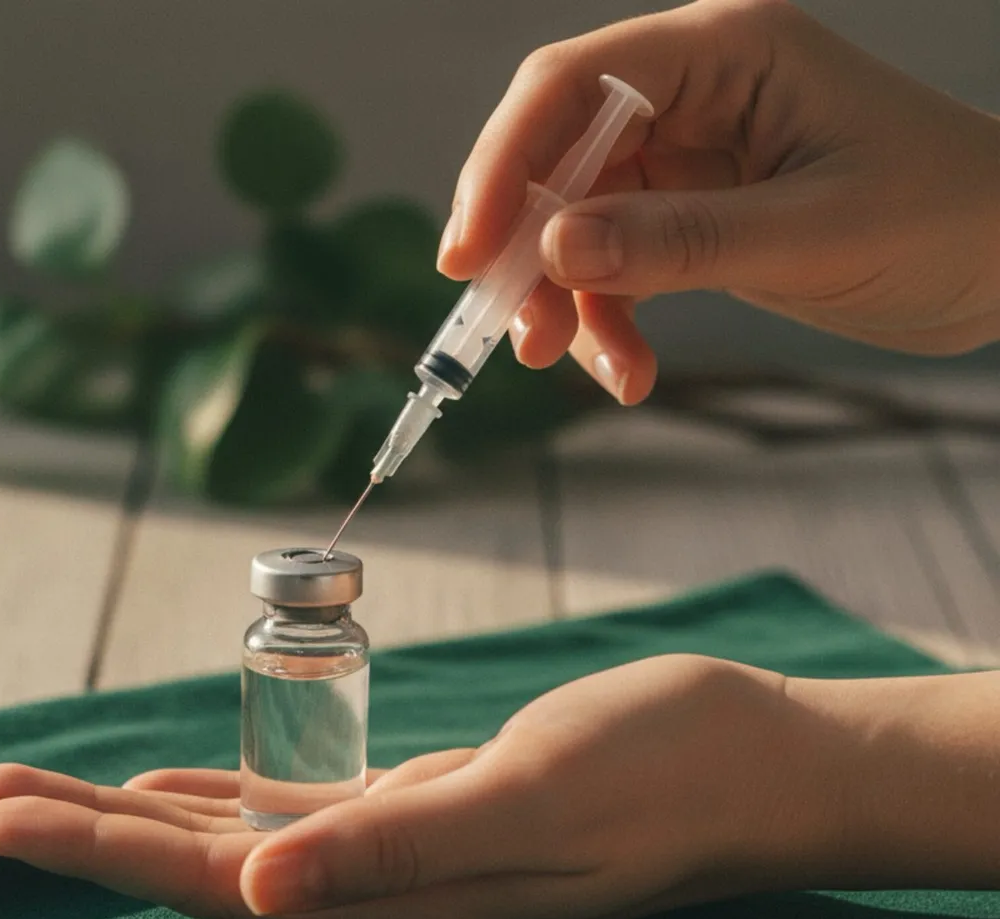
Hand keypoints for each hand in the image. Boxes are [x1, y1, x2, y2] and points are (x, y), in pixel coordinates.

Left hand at [0, 655, 828, 918]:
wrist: (749, 760)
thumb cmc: (657, 768)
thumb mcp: (528, 801)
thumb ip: (395, 848)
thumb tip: (256, 891)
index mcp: (396, 903)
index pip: (210, 886)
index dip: (95, 853)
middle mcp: (384, 895)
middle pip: (201, 869)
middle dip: (84, 838)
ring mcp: (404, 857)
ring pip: (236, 842)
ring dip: (136, 819)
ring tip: (43, 797)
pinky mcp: (428, 811)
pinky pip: (295, 816)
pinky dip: (220, 803)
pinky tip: (172, 791)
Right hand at [442, 0, 999, 402]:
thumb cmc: (944, 218)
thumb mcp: (811, 232)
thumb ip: (680, 240)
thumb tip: (554, 250)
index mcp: (724, 53)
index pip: (569, 86)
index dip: (502, 166)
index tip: (466, 258)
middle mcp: (693, 93)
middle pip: (556, 157)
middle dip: (525, 249)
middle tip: (509, 331)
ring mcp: (689, 158)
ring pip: (577, 223)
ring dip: (566, 301)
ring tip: (583, 367)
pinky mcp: (693, 217)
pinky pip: (618, 266)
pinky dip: (610, 322)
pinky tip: (630, 373)